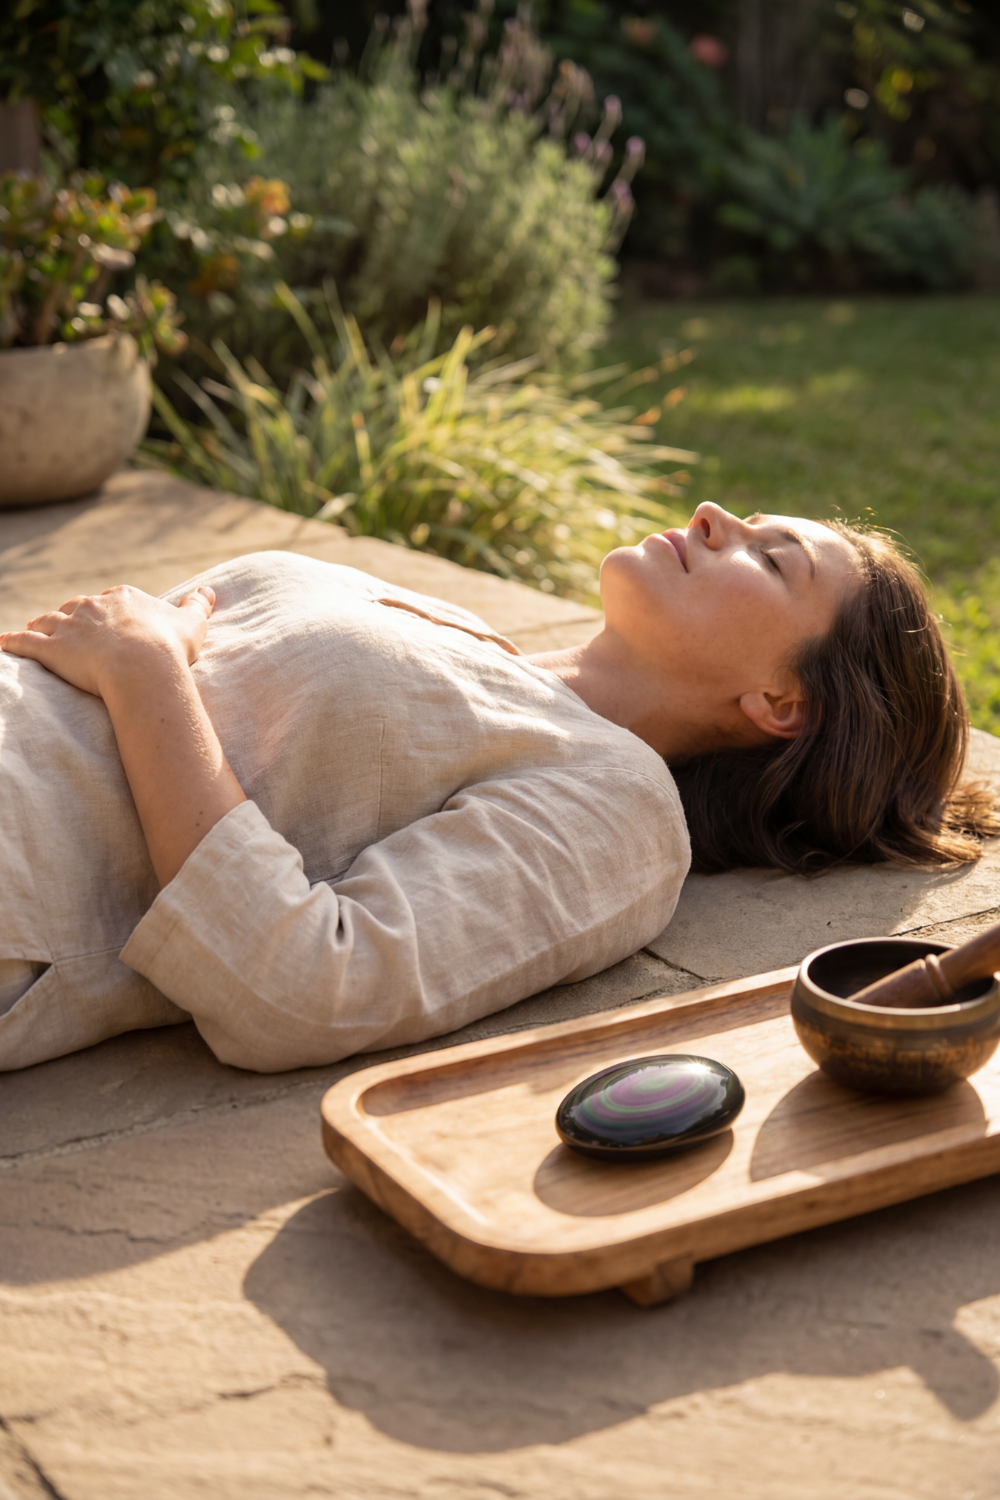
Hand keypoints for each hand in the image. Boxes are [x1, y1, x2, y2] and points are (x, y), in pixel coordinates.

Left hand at [0, 583, 215, 698]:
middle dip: (74, 620)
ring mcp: (68, 625)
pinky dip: (11, 643)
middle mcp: (91, 605)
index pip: (111, 601)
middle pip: (77, 608)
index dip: (110, 615)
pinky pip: (23, 642)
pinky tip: (2, 644)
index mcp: (123, 597)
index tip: (113, 629)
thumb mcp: (192, 624)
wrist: (144, 667)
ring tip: (39, 635)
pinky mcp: (50, 648)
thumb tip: (209, 591)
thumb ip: (198, 605)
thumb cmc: (170, 647)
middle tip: (75, 636)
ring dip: (42, 627)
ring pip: (48, 621)